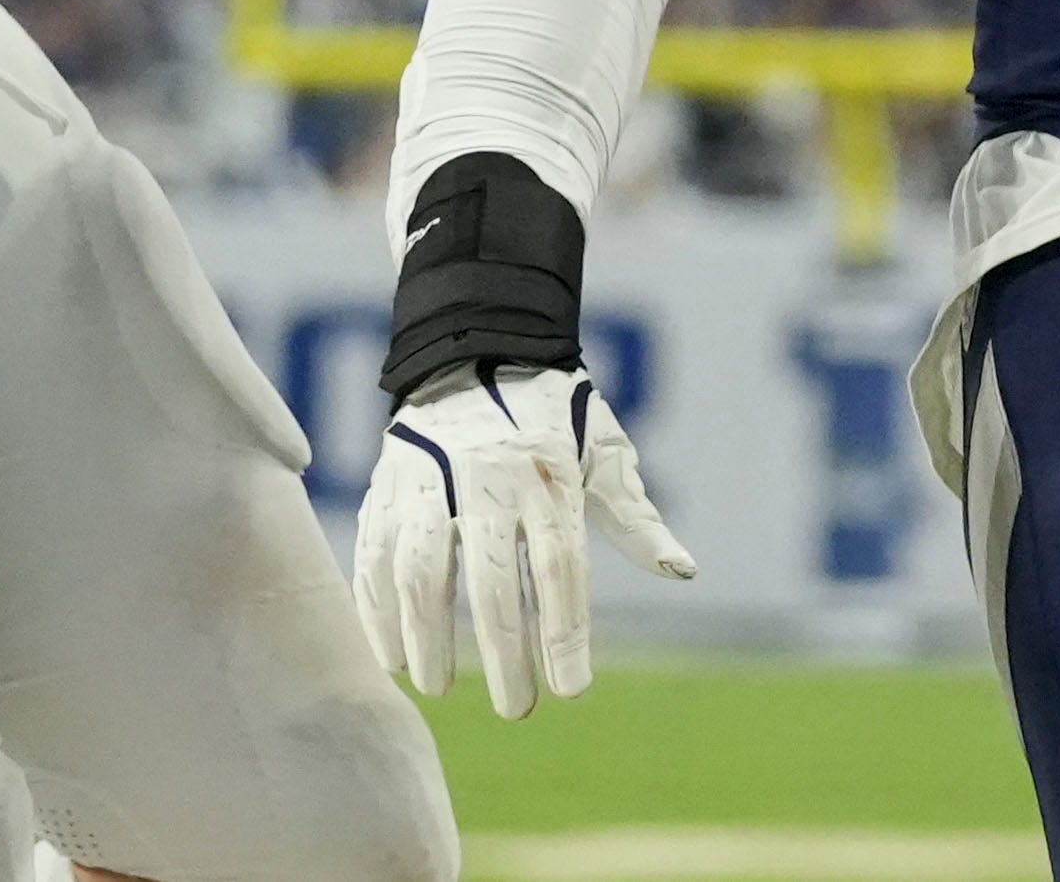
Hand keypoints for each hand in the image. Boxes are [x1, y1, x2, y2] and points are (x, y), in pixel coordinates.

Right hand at [355, 363, 695, 718]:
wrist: (480, 348)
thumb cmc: (555, 415)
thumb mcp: (606, 453)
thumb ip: (636, 518)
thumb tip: (684, 570)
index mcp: (550, 476)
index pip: (560, 568)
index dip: (566, 632)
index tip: (572, 689)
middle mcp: (489, 480)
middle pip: (492, 580)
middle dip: (504, 652)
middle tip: (516, 710)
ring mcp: (432, 481)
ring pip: (423, 569)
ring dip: (428, 636)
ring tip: (441, 689)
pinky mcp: (388, 485)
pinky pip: (375, 554)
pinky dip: (378, 609)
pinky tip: (392, 655)